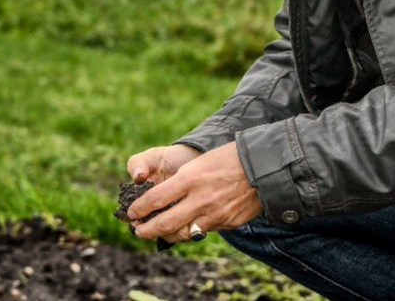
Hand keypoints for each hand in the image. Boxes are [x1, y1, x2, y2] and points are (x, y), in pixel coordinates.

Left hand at [127, 141, 261, 243]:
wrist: (263, 168)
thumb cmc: (228, 159)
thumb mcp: (200, 163)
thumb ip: (182, 181)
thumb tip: (164, 197)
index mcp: (189, 178)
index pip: (155, 199)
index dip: (140, 209)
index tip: (131, 213)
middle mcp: (199, 199)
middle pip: (165, 223)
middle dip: (147, 230)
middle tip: (137, 231)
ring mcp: (213, 214)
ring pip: (182, 233)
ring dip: (166, 236)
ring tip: (158, 234)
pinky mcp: (225, 223)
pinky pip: (202, 231)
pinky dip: (189, 232)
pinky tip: (183, 230)